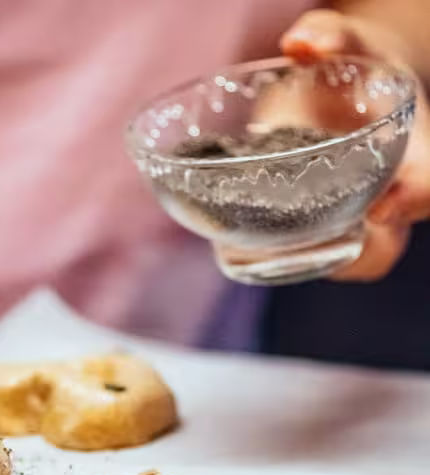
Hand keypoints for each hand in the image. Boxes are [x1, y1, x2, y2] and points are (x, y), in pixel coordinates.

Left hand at [281, 9, 429, 280]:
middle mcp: (386, 192)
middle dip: (356, 254)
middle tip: (306, 243)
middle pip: (386, 247)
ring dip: (310, 262)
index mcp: (413, 149)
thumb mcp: (348, 45)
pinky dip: (279, 260)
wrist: (338, 92)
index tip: (383, 208)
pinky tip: (239, 248)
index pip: (429, 183)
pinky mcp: (316, 229)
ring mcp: (353, 218)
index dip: (416, 198)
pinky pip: (308, 259)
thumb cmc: (352, 69)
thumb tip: (300, 42)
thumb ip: (329, 37)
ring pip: (345, 262)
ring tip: (259, 252)